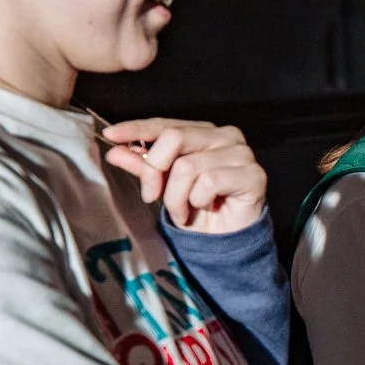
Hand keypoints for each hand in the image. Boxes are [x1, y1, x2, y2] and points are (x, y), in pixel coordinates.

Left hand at [101, 118, 266, 234]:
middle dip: (154, 171)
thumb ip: (143, 165)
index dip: (137, 129)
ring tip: (183, 209)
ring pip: (188, 166)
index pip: (166, 124)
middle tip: (151, 195)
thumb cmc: (197, 208)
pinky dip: (198, 201)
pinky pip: (209, 183)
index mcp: (204, 132)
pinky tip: (204, 208)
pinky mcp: (253, 175)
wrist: (226, 240)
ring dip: (176, 197)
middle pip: (174, 138)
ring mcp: (242, 153)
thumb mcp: (162, 186)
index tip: (111, 134)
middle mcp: (226, 136)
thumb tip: (115, 150)